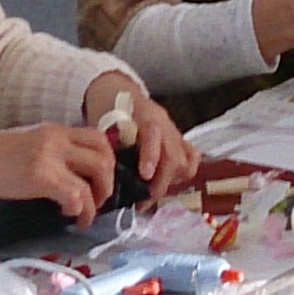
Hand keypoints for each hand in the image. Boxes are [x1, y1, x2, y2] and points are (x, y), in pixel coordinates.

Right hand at [0, 122, 117, 227]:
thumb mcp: (29, 144)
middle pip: (104, 155)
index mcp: (55, 130)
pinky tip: (68, 215)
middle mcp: (57, 139)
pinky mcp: (43, 177)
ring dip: (96, 200)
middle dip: (108, 182)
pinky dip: (79, 210)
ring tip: (85, 214)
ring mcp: (51, 157)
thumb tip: (76, 174)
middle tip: (98, 200)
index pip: (98, 138)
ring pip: (97, 175)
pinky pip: (77, 195)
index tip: (101, 180)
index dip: (108, 161)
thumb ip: (54, 151)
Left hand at [81, 71, 200, 198]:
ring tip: (152, 194)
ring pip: (186, 160)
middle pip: (173, 154)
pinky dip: (183, 175)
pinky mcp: (180, 140)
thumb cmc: (106, 109)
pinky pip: (192, 159)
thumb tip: (111, 177)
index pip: (152, 132)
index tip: (145, 176)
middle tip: (143, 202)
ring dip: (171, 182)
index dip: (151, 155)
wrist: (117, 92)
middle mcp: (164, 122)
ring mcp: (175, 131)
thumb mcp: (101, 123)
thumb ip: (110, 146)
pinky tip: (168, 184)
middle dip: (160, 183)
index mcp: (142, 113)